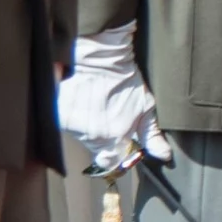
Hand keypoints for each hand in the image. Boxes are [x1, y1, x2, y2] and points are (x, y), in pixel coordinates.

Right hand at [57, 24, 172, 172]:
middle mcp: (92, 136)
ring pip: (81, 136)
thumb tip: (163, 156)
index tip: (119, 147)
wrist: (101, 57)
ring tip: (97, 106)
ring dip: (88, 127)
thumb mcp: (146, 107)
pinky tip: (84, 102)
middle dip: (103, 138)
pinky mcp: (58, 115)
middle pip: (95, 149)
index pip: (111, 163)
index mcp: (115, 138)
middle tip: (109, 116)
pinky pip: (66, 124)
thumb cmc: (126, 81)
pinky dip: (75, 116)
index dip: (116, 156)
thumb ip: (152, 136)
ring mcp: (73, 126)